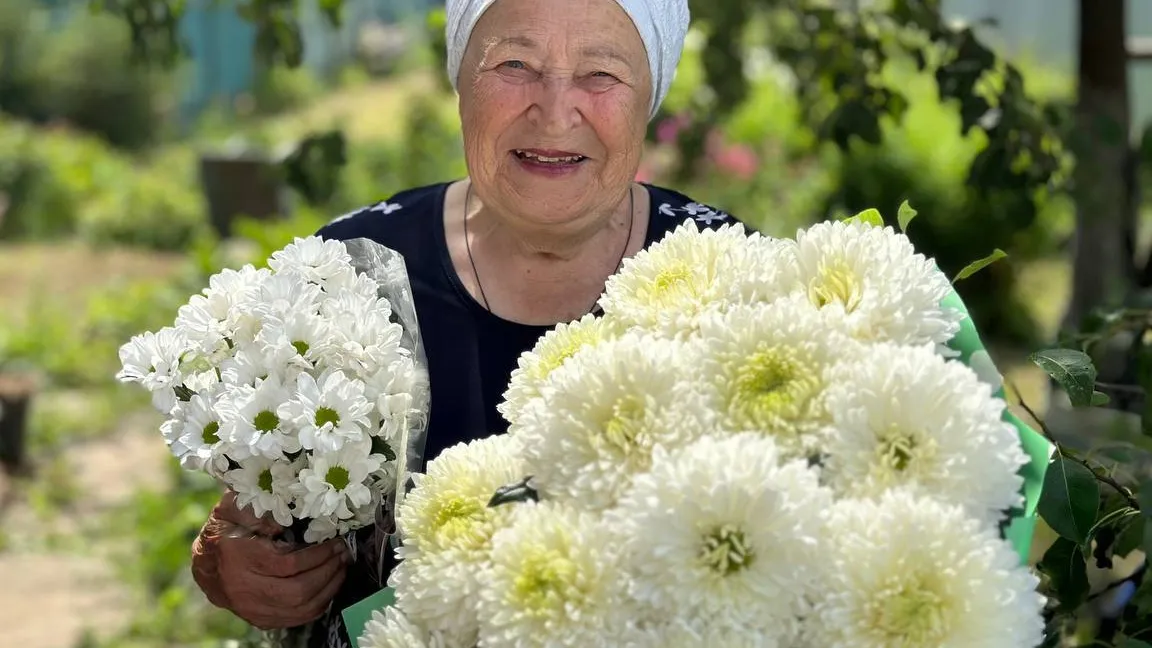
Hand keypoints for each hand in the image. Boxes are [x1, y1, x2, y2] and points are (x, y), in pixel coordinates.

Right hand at [192, 491, 350, 629]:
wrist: (204, 564)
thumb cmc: (223, 531)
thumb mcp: (232, 508)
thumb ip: (255, 508)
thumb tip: (282, 521)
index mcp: (238, 559)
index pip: (287, 565)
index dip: (317, 555)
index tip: (334, 543)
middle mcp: (244, 589)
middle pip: (297, 591)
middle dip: (327, 573)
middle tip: (343, 555)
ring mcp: (251, 609)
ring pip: (299, 609)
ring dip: (328, 589)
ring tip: (341, 569)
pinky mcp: (259, 619)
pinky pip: (295, 619)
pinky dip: (317, 605)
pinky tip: (328, 588)